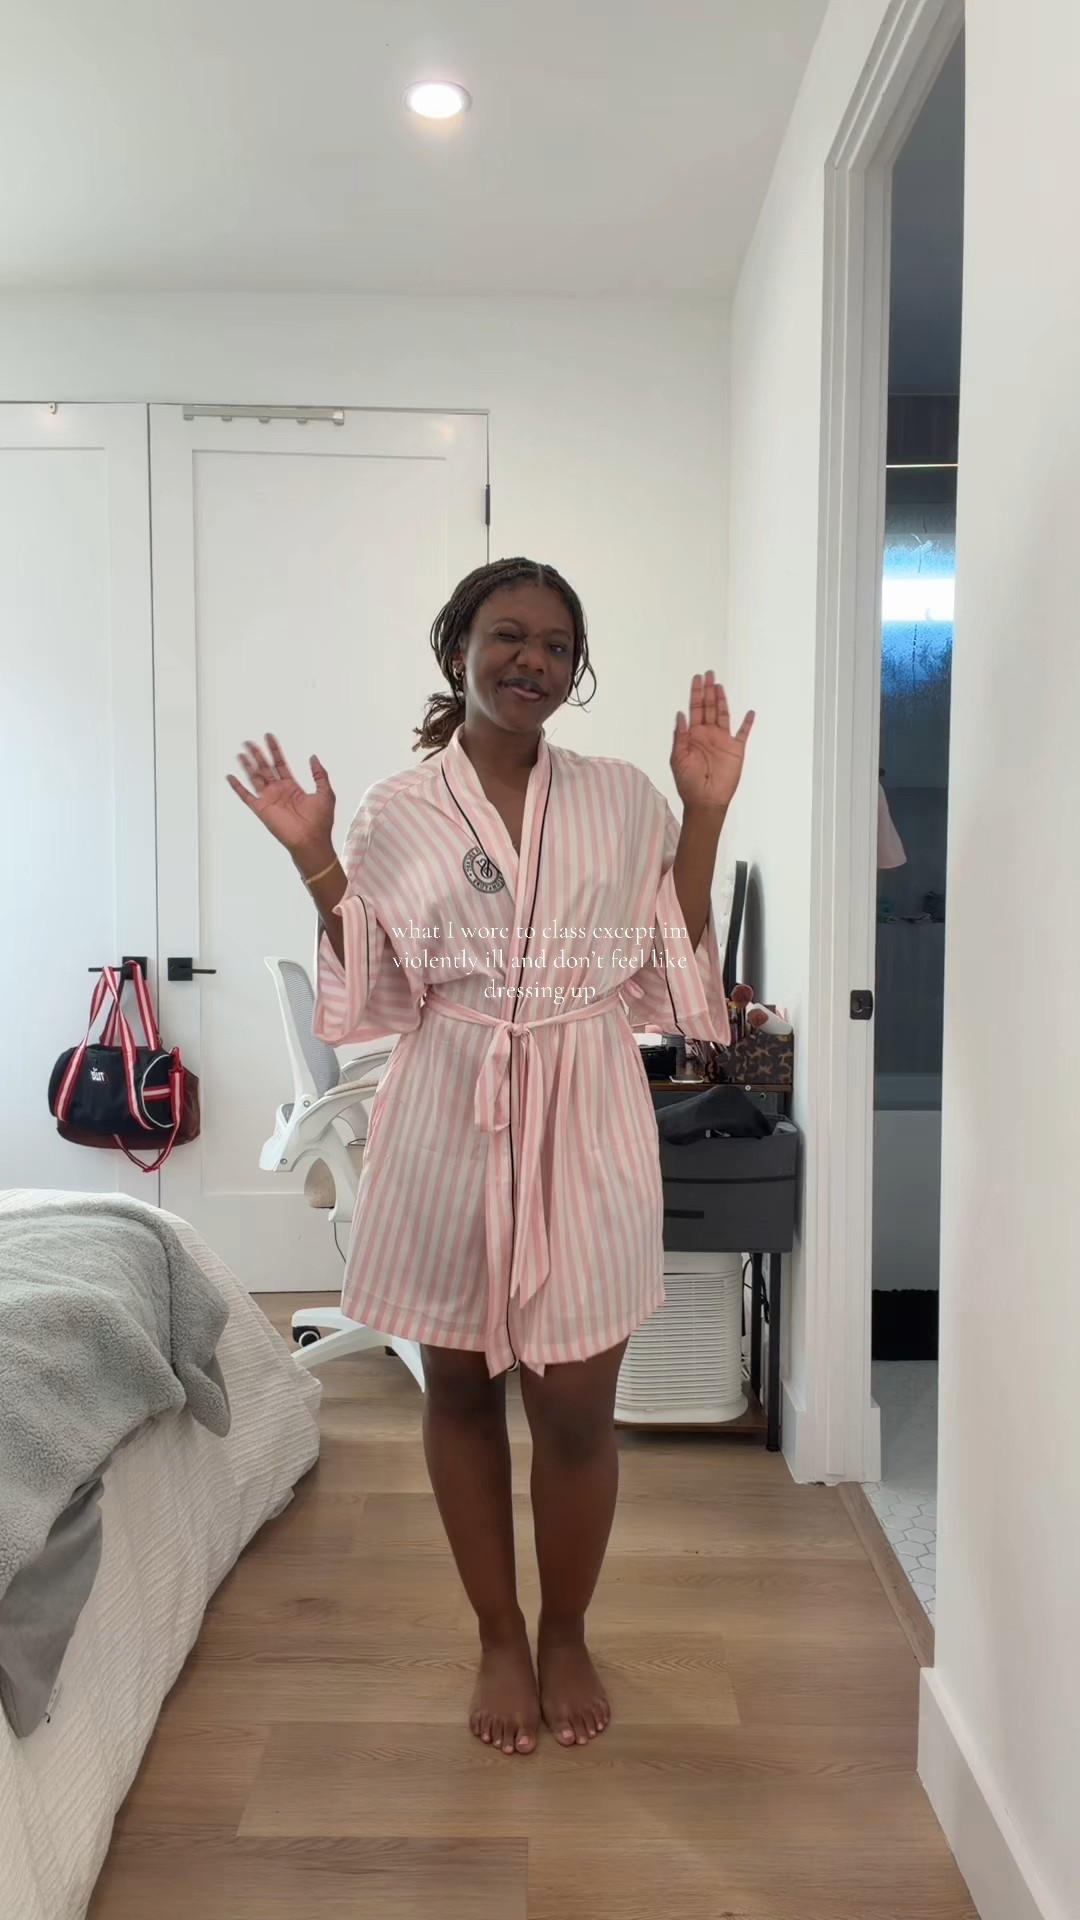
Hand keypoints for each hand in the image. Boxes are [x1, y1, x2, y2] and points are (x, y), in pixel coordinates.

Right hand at [228, 735, 335, 867]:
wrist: (311, 839)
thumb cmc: (320, 821)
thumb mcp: (325, 792)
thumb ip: (319, 774)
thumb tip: (313, 758)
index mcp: (292, 787)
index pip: (280, 764)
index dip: (275, 750)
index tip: (269, 737)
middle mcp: (278, 791)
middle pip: (265, 768)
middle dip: (258, 754)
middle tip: (249, 742)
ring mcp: (269, 799)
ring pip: (255, 777)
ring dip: (247, 765)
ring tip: (241, 753)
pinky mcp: (261, 809)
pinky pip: (246, 796)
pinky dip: (237, 787)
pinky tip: (230, 777)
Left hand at [670, 673, 753, 813]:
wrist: (705, 801)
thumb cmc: (688, 783)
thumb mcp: (677, 758)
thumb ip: (680, 736)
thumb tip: (680, 714)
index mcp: (693, 735)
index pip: (694, 709)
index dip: (696, 693)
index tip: (697, 678)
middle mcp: (708, 735)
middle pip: (709, 707)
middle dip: (708, 690)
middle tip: (709, 673)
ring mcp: (723, 741)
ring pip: (723, 714)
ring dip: (722, 700)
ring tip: (720, 685)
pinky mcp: (736, 750)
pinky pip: (743, 733)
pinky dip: (747, 723)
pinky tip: (749, 712)